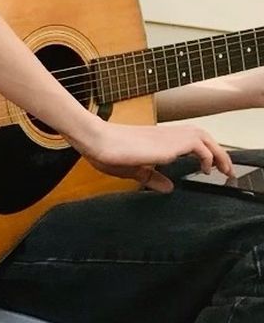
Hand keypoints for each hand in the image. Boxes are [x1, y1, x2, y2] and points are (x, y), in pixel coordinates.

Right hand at [70, 118, 233, 192]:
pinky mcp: (168, 143)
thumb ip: (152, 177)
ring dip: (218, 152)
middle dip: (218, 152)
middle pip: (201, 135)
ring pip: (204, 137)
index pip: (187, 140)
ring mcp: (168, 137)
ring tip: (224, 169)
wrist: (96, 138)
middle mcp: (165, 134)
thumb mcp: (133, 170)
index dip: (202, 151)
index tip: (208, 167)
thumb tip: (168, 188)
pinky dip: (207, 156)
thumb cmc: (106, 151)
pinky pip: (198, 145)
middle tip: (226, 170)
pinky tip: (205, 169)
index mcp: (156, 139)